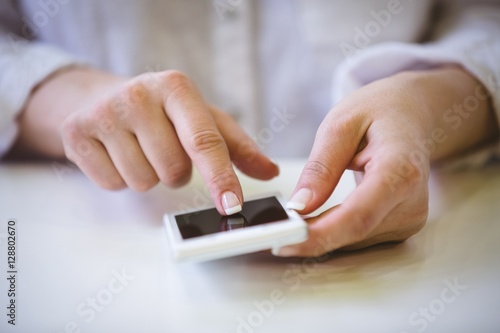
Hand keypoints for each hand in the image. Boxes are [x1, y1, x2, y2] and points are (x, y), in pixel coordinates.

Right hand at [14, 67, 278, 214]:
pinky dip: (120, 179)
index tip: (231, 205)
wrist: (100, 97)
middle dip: (175, 173)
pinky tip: (117, 154)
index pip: (203, 140)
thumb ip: (238, 147)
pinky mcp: (77, 134)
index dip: (220, 177)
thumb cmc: (162, 111)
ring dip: (149, 176)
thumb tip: (270, 171)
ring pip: (143, 182)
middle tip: (164, 149)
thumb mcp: (202, 118)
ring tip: (140, 150)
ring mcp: (104, 113)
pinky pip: (113, 184)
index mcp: (176, 87)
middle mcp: (138, 95)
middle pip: (173, 171)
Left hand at [276, 67, 497, 256]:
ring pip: (354, 239)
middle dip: (310, 237)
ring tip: (291, 220)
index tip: (284, 241)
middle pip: (353, 232)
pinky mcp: (402, 224)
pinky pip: (359, 236)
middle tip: (272, 231)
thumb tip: (299, 206)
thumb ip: (320, 168)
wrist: (412, 113)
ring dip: (320, 235)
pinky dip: (333, 231)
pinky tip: (314, 220)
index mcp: (400, 171)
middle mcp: (411, 201)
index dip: (319, 235)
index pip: (357, 216)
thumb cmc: (380, 110)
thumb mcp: (340, 125)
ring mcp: (410, 217)